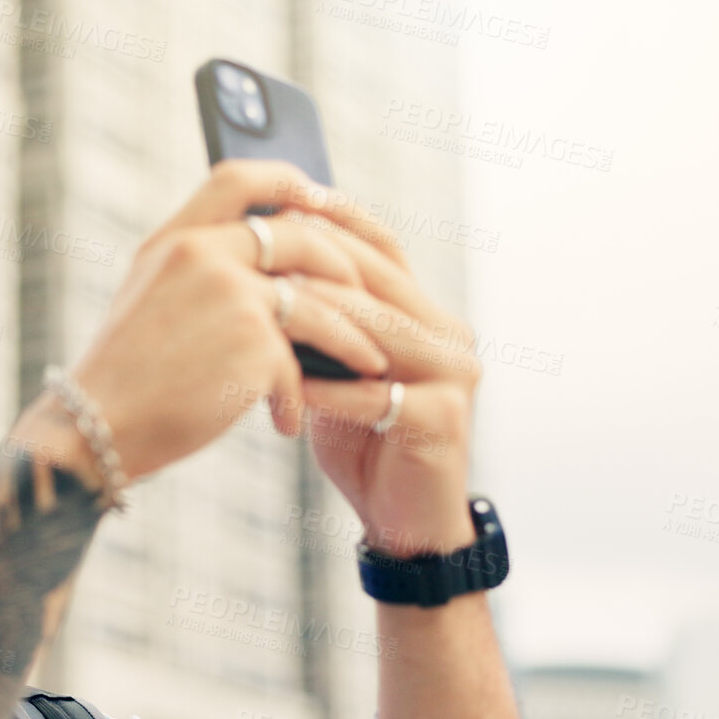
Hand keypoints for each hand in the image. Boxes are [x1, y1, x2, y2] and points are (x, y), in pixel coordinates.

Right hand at [58, 160, 392, 483]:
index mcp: (173, 240)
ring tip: (366, 364)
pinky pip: (298, 365)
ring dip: (350, 338)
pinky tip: (287, 422)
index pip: (236, 179)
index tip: (318, 196)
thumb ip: (194, 272)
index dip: (286, 179)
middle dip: (343, 268)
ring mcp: (232, 295)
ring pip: (319, 303)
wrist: (98, 426)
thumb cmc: (124, 377)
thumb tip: (263, 265)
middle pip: (300, 235)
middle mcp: (202, 254)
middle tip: (365, 296)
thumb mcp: (148, 300)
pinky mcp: (254, 343)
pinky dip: (297, 399)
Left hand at [265, 183, 482, 556]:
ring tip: (264, 299)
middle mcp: (449, 335)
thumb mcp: (338, 373)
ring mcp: (454, 375)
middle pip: (380, 280)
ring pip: (376, 332)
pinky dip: (325, 391)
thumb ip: (322, 326)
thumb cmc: (363, 444)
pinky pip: (373, 397)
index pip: (384, 250)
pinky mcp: (444, 419)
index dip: (340, 218)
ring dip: (318, 316)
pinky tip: (284, 383)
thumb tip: (269, 267)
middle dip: (320, 256)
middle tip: (264, 238)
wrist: (405, 523)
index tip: (286, 195)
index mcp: (427, 316)